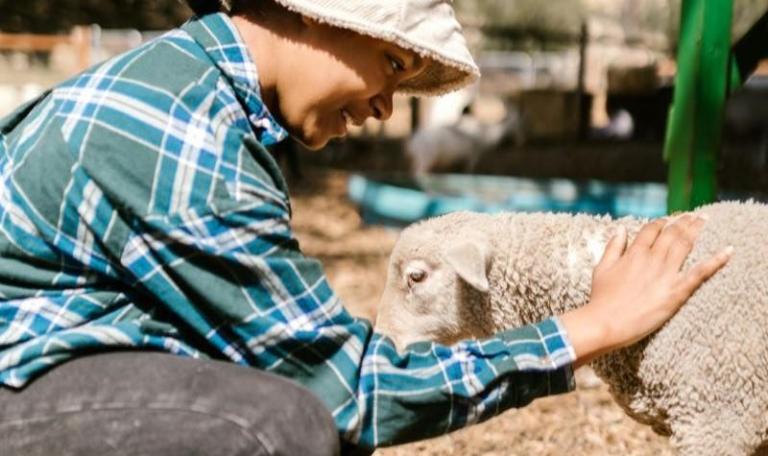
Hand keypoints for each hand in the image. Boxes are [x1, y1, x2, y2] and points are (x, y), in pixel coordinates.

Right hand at [561, 214, 731, 367]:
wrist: (607, 322)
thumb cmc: (601, 298)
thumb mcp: (602, 268)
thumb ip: (613, 247)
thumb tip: (621, 229)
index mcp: (634, 253)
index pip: (652, 229)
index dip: (661, 222)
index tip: (668, 219)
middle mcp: (652, 259)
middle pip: (672, 233)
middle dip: (684, 221)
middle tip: (694, 215)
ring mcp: (666, 274)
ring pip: (686, 245)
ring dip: (696, 230)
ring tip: (705, 220)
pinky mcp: (677, 291)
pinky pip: (700, 273)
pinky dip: (716, 261)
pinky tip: (728, 250)